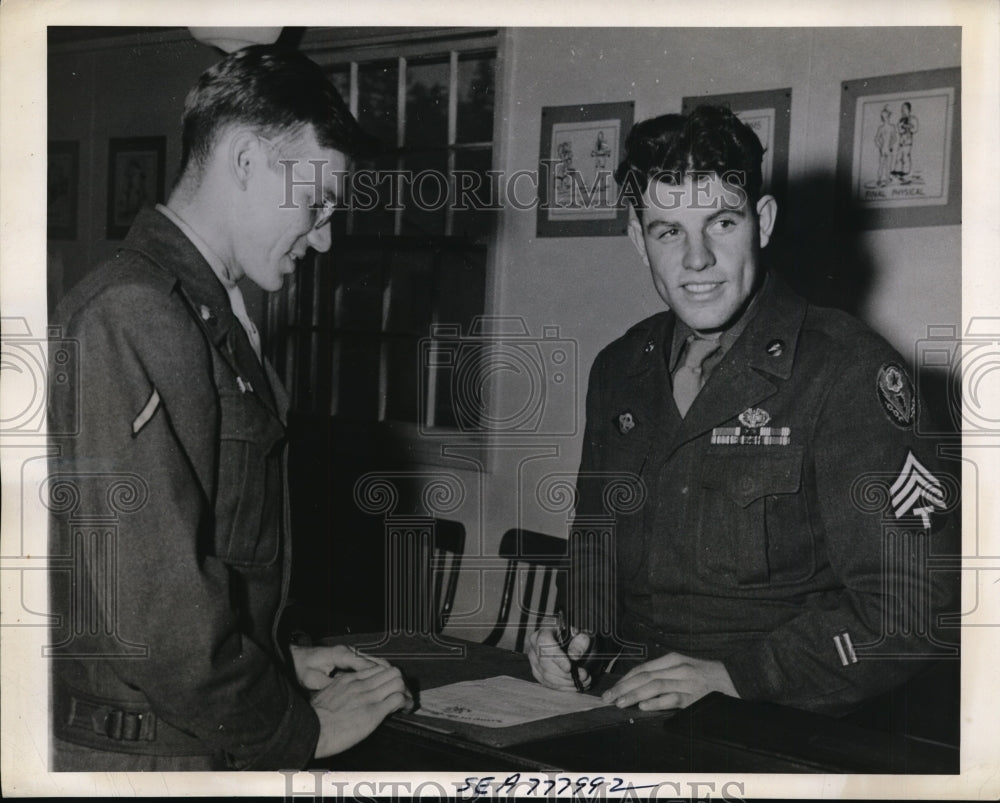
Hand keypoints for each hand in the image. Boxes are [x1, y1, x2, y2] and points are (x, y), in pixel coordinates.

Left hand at [290, 643, 388, 690]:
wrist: (296, 658)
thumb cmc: (302, 668)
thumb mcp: (312, 679)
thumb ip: (328, 684)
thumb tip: (341, 690)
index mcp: (341, 655)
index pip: (367, 666)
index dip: (380, 678)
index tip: (390, 688)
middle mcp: (349, 652)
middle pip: (376, 662)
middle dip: (389, 675)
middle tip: (399, 688)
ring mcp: (351, 654)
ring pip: (375, 662)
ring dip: (385, 674)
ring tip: (397, 687)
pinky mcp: (350, 658)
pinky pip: (369, 664)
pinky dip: (378, 673)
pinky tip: (383, 684)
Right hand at [311, 663, 413, 757]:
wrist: (310, 731)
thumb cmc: (314, 719)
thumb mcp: (327, 696)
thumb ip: (340, 691)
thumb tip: (349, 696)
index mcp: (349, 680)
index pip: (378, 669)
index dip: (387, 677)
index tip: (390, 688)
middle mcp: (361, 684)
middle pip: (392, 671)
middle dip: (401, 683)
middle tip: (403, 695)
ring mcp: (368, 696)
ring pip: (398, 681)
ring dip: (406, 692)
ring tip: (406, 704)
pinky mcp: (373, 712)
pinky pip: (398, 699)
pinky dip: (405, 703)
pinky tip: (404, 711)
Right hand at [526, 626, 591, 691]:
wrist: (564, 637)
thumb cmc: (572, 634)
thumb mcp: (580, 633)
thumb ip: (580, 642)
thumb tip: (575, 656)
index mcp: (543, 632)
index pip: (545, 644)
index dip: (556, 658)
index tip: (569, 668)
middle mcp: (534, 646)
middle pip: (545, 663)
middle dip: (566, 674)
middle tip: (584, 676)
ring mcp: (533, 660)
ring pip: (546, 676)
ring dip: (566, 682)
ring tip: (583, 681)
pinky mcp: (536, 671)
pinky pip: (547, 683)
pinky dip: (562, 687)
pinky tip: (574, 686)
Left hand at [602, 652, 737, 710]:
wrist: (737, 680)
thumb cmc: (709, 676)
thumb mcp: (686, 668)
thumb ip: (665, 674)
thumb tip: (640, 686)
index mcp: (674, 659)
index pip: (643, 669)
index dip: (625, 679)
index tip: (611, 689)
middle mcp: (678, 668)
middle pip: (644, 677)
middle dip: (623, 688)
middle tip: (608, 698)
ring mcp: (686, 682)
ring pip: (654, 686)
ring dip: (634, 695)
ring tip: (619, 703)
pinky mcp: (695, 696)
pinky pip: (672, 699)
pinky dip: (656, 702)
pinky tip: (643, 706)